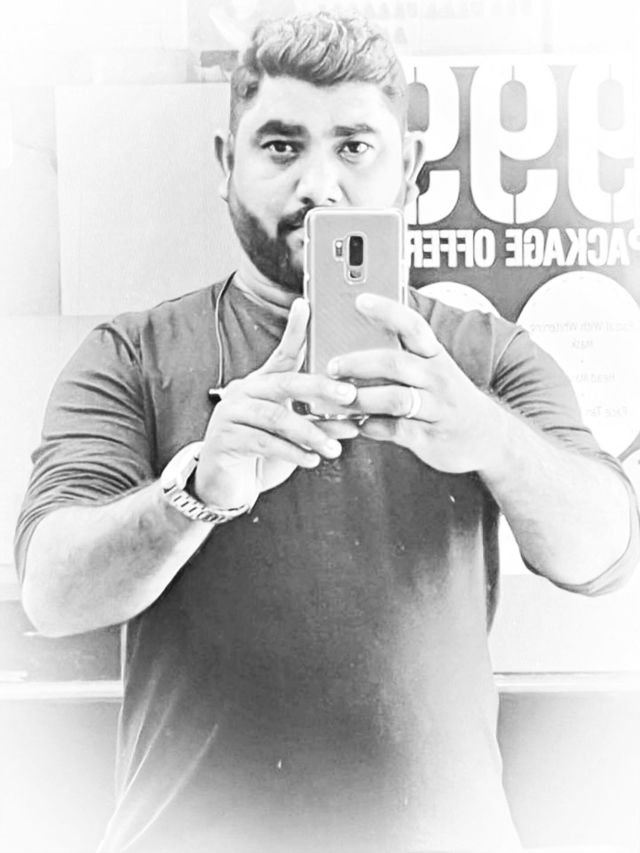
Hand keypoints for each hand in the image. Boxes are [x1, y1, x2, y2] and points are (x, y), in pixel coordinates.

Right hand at [195, 298, 357, 509]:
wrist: (225, 485)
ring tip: (334, 449)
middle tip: (349, 397)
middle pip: (285, 382)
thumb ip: (317, 421)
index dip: (294, 329)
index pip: (282, 353)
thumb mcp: (294, 434)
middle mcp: (244, 392)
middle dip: (320, 388)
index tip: (306, 305)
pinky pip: (263, 442)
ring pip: (276, 417)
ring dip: (311, 433)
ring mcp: (230, 413)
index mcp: (262, 384)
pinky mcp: (224, 439)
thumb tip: (354, 417)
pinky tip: (311, 459)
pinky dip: (292, 452)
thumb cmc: (263, 455)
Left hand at [327, 294, 506, 474]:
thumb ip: (403, 358)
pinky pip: (396, 430)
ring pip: (394, 398)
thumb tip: (357, 345)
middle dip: (359, 363)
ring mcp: (436, 409)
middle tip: (332, 366)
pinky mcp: (430, 437)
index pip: (412, 326)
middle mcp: (437, 378)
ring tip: (339, 399)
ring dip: (362, 398)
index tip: (360, 300)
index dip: (387, 311)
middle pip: (395, 363)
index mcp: (435, 356)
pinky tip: (358, 424)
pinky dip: (372, 427)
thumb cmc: (449, 399)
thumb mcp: (435, 371)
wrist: (489, 437)